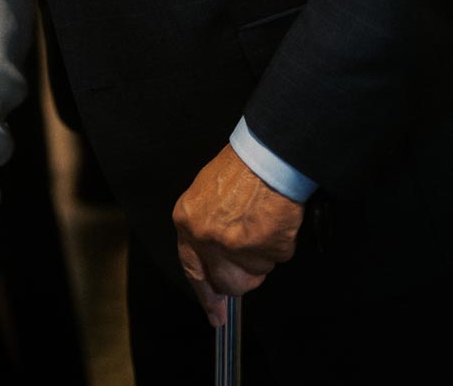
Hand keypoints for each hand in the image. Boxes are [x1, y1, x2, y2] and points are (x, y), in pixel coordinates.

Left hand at [172, 145, 303, 327]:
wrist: (267, 156)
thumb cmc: (240, 168)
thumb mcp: (206, 193)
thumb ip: (204, 227)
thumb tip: (214, 258)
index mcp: (187, 222)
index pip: (193, 270)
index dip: (205, 295)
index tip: (215, 314)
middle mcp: (207, 239)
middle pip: (228, 283)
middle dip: (243, 274)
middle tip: (253, 249)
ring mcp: (236, 247)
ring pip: (255, 274)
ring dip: (263, 255)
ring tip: (262, 222)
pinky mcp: (266, 249)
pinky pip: (277, 258)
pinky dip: (280, 243)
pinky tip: (275, 220)